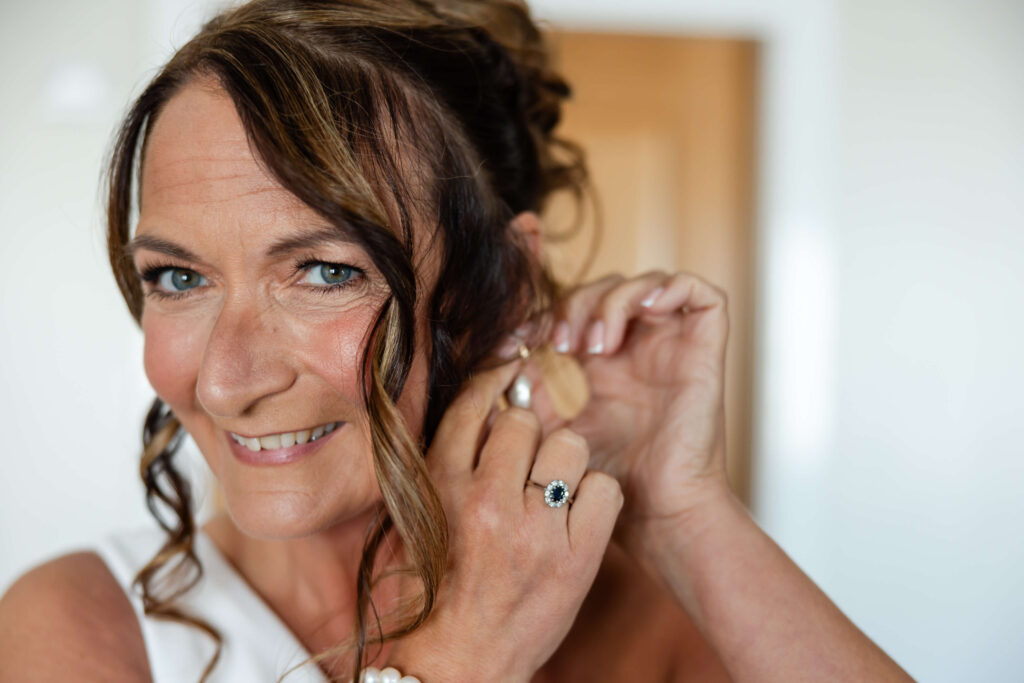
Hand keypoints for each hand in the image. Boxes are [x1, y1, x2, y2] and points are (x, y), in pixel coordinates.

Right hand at [390, 360, 622, 681]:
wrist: (455, 667)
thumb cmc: (425, 598)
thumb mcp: (408, 522)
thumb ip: (436, 467)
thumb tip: (474, 415)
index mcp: (439, 486)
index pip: (474, 405)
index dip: (495, 383)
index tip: (508, 375)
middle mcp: (487, 500)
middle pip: (525, 421)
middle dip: (528, 436)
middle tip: (527, 461)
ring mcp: (536, 530)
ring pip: (569, 445)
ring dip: (564, 462)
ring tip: (553, 491)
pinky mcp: (577, 558)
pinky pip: (605, 489)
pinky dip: (596, 496)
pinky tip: (578, 515)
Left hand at [523, 271, 730, 565]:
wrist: (655, 509)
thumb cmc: (608, 478)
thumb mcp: (553, 426)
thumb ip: (528, 392)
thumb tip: (493, 361)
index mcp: (606, 361)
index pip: (574, 308)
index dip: (544, 313)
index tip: (514, 343)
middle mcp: (641, 347)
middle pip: (605, 289)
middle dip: (575, 305)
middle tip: (560, 344)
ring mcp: (674, 345)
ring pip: (645, 283)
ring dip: (611, 302)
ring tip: (595, 344)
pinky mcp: (706, 347)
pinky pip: (698, 292)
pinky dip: (668, 288)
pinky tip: (643, 315)